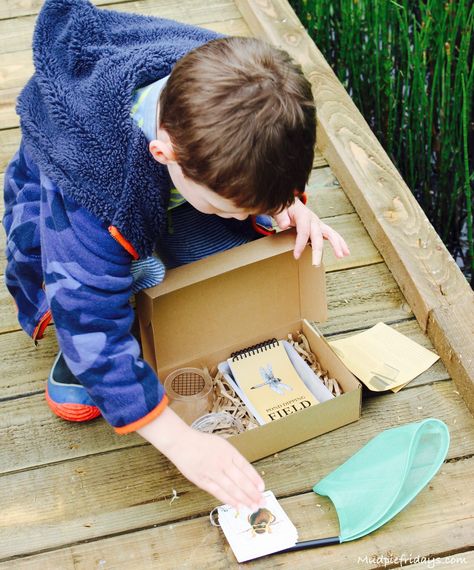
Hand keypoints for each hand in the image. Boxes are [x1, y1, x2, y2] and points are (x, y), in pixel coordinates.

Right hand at [137, 407, 264, 508]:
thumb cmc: (202, 443)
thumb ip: (232, 458)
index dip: (255, 479)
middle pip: (241, 480)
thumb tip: (245, 474)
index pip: (246, 467)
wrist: (182, 443)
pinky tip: (237, 506)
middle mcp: (223, 462)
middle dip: (253, 493)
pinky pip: (218, 493)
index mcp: (229, 451)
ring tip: (253, 507)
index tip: (262, 488)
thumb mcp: (222, 444)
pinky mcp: (203, 481)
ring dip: (244, 499)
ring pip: (232, 489)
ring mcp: (213, 472)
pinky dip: (229, 500)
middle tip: (261, 502)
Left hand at [274, 198, 349, 265]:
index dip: (300, 244)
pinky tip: (346, 252)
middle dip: (318, 250)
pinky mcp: (321, 228)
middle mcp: (313, 219)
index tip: (296, 256)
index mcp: (303, 215)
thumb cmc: (285, 208)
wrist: (291, 204)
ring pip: (331, 234)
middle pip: (318, 236)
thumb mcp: (280, 210)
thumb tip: (284, 224)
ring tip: (342, 256)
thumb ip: (281, 217)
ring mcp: (319, 224)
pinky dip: (340, 243)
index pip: (303, 231)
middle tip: (316, 264)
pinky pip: (332, 235)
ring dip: (337, 245)